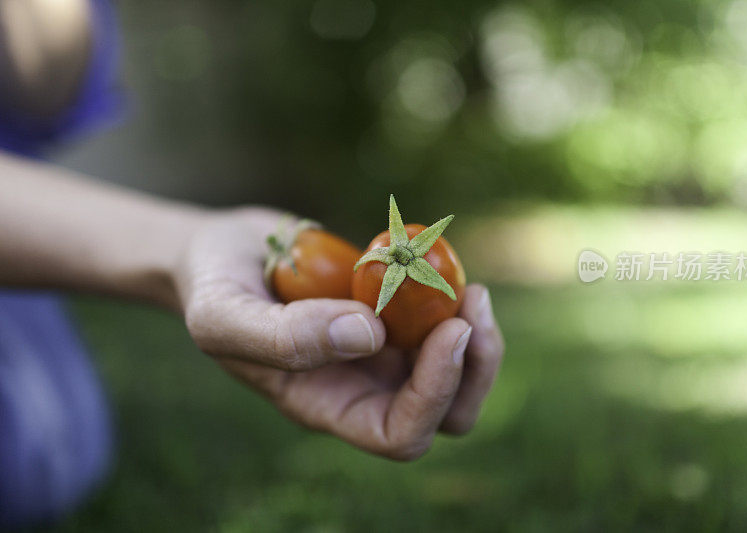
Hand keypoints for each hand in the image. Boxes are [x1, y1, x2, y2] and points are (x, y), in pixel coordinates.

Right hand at [175, 208, 503, 459]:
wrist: (225, 250)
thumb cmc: (213, 286)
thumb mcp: (222, 316)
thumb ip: (284, 337)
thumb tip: (369, 335)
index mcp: (327, 405)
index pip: (399, 433)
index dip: (435, 394)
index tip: (449, 330)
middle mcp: (364, 386)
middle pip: (447, 413)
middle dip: (474, 367)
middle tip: (472, 303)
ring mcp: (384, 351)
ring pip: (459, 371)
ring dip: (478, 333)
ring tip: (468, 287)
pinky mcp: (395, 314)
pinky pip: (445, 320)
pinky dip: (456, 298)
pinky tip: (441, 263)